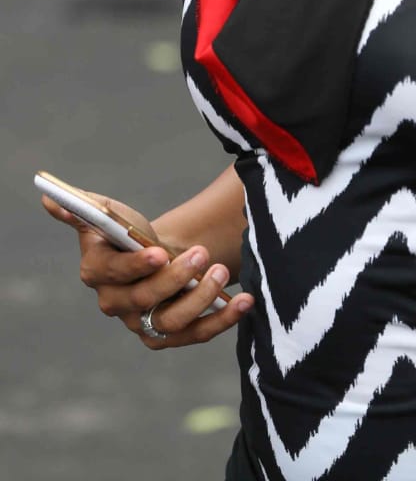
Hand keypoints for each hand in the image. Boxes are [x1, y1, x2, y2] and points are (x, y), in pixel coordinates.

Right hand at [41, 192, 253, 348]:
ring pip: (171, 322)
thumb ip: (83, 206)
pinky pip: (197, 334)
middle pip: (143, 300)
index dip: (135, 266)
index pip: (112, 274)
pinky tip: (246, 301)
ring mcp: (142, 324)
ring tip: (221, 271)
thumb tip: (50, 199)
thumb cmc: (128, 231)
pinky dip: (223, 319)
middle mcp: (115, 304)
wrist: (154, 254)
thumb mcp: (107, 212)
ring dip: (201, 299)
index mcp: (96, 272)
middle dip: (175, 278)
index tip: (160, 252)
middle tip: (201, 254)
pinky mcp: (169, 336)